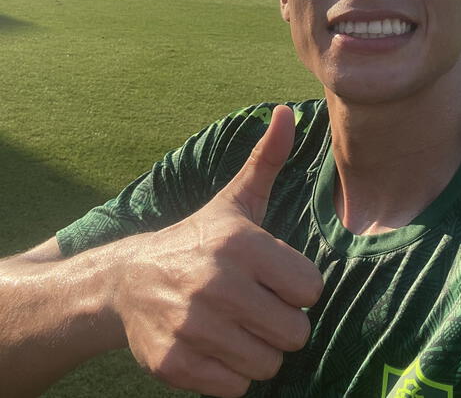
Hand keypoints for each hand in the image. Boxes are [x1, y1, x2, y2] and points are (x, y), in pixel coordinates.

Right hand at [115, 105, 322, 396]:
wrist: (128, 281)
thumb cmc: (198, 239)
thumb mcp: (234, 200)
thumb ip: (268, 159)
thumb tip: (287, 111)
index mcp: (241, 244)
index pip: (311, 289)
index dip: (298, 288)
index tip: (277, 280)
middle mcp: (217, 284)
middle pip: (295, 333)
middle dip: (281, 324)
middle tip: (258, 308)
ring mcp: (193, 327)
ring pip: (267, 365)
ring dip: (258, 351)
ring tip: (237, 326)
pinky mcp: (175, 363)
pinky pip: (235, 388)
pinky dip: (231, 374)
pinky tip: (215, 346)